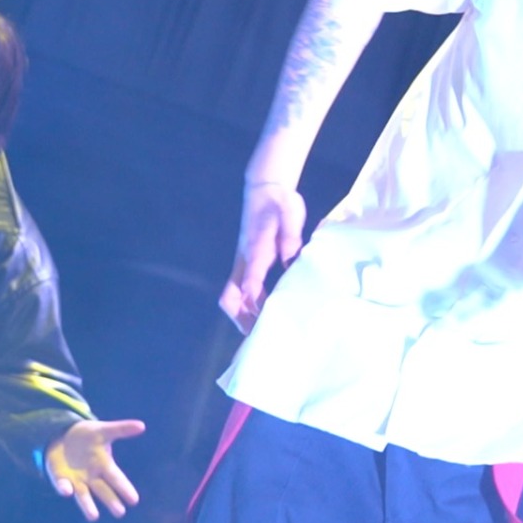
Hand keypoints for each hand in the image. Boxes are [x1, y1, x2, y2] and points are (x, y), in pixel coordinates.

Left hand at [45, 418, 145, 520]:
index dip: (125, 488)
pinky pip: (61, 485)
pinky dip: (64, 488)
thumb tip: (142, 426)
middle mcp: (91, 476)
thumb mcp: (104, 430)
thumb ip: (121, 429)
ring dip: (87, 505)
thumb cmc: (88, 436)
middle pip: (102, 490)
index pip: (116, 478)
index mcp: (104, 465)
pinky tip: (67, 491)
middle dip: (111, 501)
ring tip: (93, 517)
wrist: (64, 436)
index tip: (134, 501)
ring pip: (83, 495)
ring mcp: (76, 480)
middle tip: (120, 513)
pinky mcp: (59, 478)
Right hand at [220, 182, 306, 332]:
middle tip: (257, 335)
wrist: (265, 187)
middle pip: (231, 294)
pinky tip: (261, 313)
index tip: (260, 315)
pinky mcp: (248, 260)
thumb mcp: (290, 214)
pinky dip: (247, 304)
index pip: (250, 277)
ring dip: (243, 314)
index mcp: (256, 248)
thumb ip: (290, 236)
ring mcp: (244, 260)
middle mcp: (245, 258)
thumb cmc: (280, 201)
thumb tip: (290, 259)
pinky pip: (241, 288)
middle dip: (241, 316)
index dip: (253, 297)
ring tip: (258, 332)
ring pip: (234, 294)